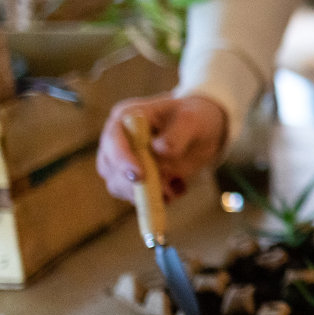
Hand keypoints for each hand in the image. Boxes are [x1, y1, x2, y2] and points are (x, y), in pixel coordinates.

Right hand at [96, 94, 228, 202]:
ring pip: (119, 186)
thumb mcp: (192, 120)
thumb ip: (177, 134)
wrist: (204, 130)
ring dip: (145, 193)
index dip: (122, 160)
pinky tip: (178, 188)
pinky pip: (135, 195)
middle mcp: (117, 139)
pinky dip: (156, 198)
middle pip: (109, 168)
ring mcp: (122, 160)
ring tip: (176, 188)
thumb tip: (159, 150)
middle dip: (133, 184)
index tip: (140, 176)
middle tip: (164, 189)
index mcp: (126, 116)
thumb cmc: (196, 117)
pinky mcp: (132, 178)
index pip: (113, 140)